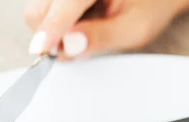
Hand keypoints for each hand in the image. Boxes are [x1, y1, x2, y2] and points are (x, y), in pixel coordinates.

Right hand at [24, 0, 188, 59]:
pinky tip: (82, 22)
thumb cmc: (150, 7)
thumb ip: (102, 37)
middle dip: (52, 35)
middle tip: (80, 45)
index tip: (41, 50)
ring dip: (55, 30)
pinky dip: (57, 25)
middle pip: (39, 10)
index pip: (65, 4)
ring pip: (38, 12)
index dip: (51, 29)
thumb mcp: (134, 29)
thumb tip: (70, 45)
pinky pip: (43, 12)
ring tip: (88, 28)